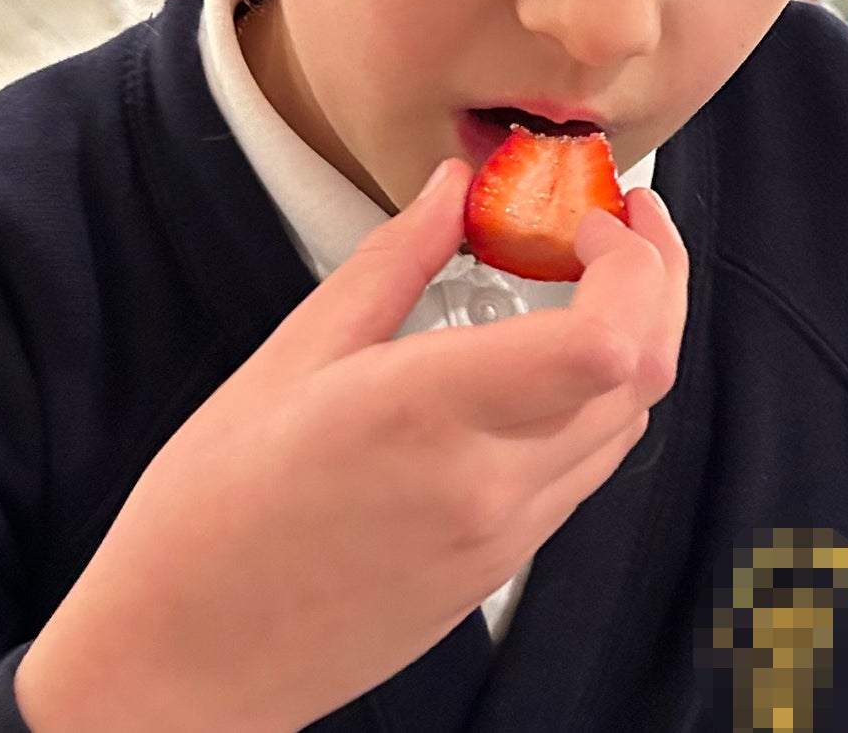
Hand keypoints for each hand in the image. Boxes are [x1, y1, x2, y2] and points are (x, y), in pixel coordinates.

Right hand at [15, 158, 688, 731]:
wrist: (189, 658)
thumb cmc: (214, 510)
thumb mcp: (293, 357)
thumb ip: (393, 261)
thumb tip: (452, 188)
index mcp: (431, 411)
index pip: (606, 344)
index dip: (635, 268)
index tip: (593, 219)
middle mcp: (489, 479)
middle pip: (642, 375)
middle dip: (658, 281)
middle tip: (624, 224)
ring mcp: (505, 533)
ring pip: (626, 424)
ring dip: (635, 340)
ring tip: (592, 280)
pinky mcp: (501, 567)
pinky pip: (586, 471)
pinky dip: (595, 401)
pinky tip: (550, 364)